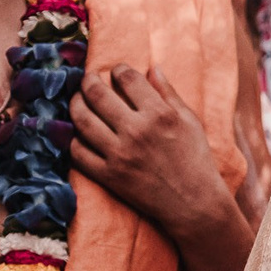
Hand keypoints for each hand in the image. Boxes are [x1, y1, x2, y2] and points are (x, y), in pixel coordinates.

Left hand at [72, 66, 232, 239]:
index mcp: (160, 114)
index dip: (119, 69)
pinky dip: (74, 139)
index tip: (117, 70)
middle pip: (98, 94)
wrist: (194, 202)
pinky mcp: (108, 175)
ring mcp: (119, 154)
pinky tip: (79, 133)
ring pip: (82, 120)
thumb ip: (170, 94)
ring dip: (76, 104)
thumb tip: (152, 68)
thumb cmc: (196, 159)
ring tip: (78, 100)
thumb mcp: (191, 122)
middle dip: (89, 81)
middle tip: (89, 79)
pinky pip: (78, 152)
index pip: (128, 79)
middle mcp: (136, 131)